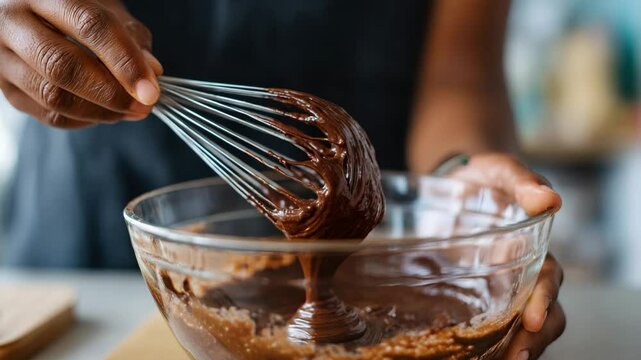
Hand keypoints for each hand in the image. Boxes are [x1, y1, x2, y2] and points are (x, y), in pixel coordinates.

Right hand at [0, 0, 162, 127]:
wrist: (34, 15)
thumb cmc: (77, 11)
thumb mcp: (106, 9)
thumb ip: (130, 37)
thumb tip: (151, 72)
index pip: (89, 25)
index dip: (124, 61)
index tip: (150, 90)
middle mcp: (13, 21)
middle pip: (62, 65)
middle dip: (111, 93)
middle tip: (143, 106)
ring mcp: (3, 57)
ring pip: (52, 96)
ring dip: (100, 112)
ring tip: (129, 111)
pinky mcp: (5, 88)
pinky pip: (47, 114)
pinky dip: (83, 120)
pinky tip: (104, 113)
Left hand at [449, 153, 564, 358]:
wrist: (454, 182)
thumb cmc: (484, 177)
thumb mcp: (501, 171)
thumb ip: (522, 181)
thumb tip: (550, 199)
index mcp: (535, 250)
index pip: (549, 283)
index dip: (545, 302)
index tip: (533, 321)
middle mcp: (522, 276)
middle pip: (541, 316)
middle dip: (533, 340)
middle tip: (515, 357)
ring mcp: (497, 288)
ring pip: (516, 328)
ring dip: (511, 348)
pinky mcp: (472, 294)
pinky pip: (483, 324)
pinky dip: (481, 343)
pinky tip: (464, 354)